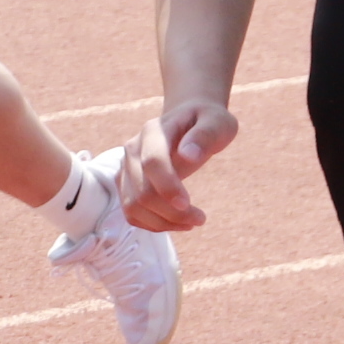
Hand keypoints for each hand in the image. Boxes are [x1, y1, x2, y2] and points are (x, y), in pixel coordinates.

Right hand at [125, 101, 235, 232]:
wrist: (189, 119)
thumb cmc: (207, 120)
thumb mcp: (217, 122)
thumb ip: (205, 135)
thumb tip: (189, 155)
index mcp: (154, 131)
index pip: (152, 162)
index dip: (167, 186)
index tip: (187, 204)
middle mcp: (132, 150)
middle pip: (141, 191)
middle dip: (170, 212)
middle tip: (201, 219)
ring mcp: (126, 168)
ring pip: (133, 206)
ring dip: (161, 222)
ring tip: (192, 223)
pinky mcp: (126, 184)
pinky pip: (131, 212)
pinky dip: (152, 224)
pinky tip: (178, 224)